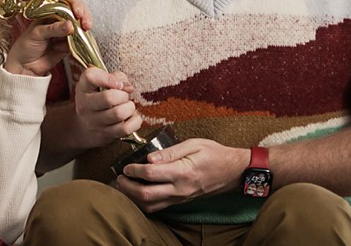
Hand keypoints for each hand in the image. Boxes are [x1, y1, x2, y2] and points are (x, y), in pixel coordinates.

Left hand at [4, 0, 90, 76]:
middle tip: (85, 26)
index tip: (78, 13)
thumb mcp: (37, 33)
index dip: (75, 3)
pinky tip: (62, 48)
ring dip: (82, 32)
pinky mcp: (70, 44)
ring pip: (81, 26)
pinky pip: (80, 42)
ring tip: (76, 38)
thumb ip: (53, 29)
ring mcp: (66, 31)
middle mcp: (60, 18)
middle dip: (84, 16)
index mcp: (51, 10)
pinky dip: (77, 44)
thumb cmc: (26, 45)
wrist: (25, 66)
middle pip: (79, 10)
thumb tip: (70, 25)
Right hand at [72, 67, 143, 147]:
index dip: (108, 78)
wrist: (86, 127)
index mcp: (84, 87)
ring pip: (119, 114)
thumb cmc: (98, 98)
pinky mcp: (106, 134)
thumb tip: (129, 88)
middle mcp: (85, 105)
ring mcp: (95, 122)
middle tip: (124, 97)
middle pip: (109, 98)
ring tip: (127, 107)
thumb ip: (116, 77)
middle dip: (123, 95)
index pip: (90, 77)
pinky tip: (131, 118)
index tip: (118, 84)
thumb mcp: (101, 82)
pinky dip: (135, 121)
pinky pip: (126, 128)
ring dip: (129, 108)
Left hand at [116, 139, 247, 212]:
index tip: (126, 166)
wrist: (232, 171)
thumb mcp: (193, 144)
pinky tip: (137, 193)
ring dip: (133, 198)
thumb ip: (170, 152)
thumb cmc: (213, 153)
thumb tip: (149, 158)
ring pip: (150, 205)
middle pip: (146, 195)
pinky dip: (144, 203)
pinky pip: (158, 207)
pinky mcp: (180, 202)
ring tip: (124, 186)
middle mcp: (180, 189)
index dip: (134, 170)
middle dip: (128, 187)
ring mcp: (180, 198)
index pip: (151, 174)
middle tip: (119, 178)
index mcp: (183, 172)